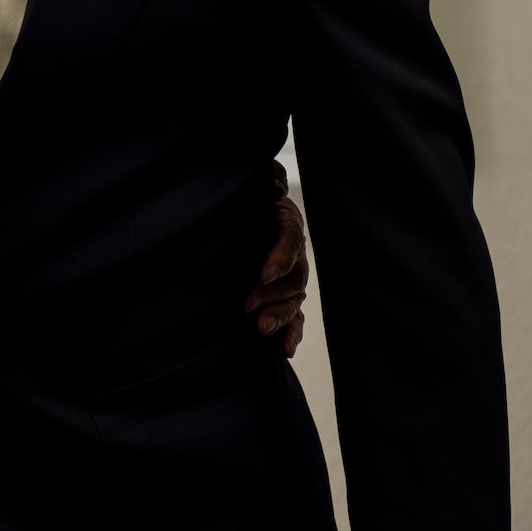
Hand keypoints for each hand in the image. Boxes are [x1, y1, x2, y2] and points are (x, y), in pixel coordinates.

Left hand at [245, 161, 308, 355]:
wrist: (236, 223)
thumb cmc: (245, 202)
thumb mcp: (254, 187)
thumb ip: (267, 181)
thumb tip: (274, 182)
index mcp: (287, 223)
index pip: (290, 240)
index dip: (280, 257)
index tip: (263, 273)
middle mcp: (294, 255)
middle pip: (293, 277)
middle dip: (272, 293)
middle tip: (247, 304)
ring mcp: (290, 280)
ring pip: (293, 301)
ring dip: (279, 315)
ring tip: (260, 327)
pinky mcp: (282, 300)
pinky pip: (295, 319)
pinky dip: (291, 334)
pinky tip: (285, 349)